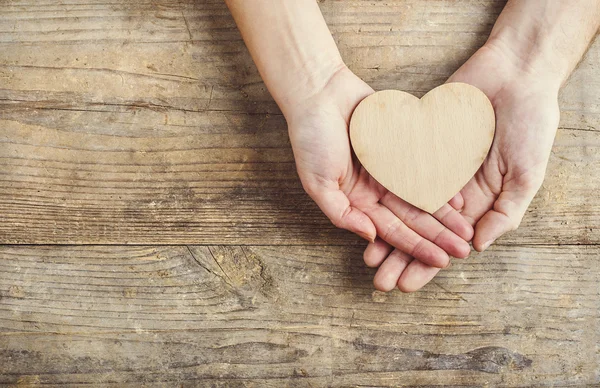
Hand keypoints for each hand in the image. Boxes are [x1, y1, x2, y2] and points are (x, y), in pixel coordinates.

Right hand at [284, 65, 473, 280]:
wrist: (319, 92)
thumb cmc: (310, 138)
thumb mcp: (317, 183)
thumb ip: (341, 213)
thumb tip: (370, 237)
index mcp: (357, 202)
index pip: (391, 231)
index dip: (415, 247)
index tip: (439, 261)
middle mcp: (377, 189)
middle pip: (412, 218)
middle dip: (437, 237)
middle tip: (463, 252)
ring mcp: (391, 168)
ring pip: (423, 197)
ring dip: (445, 216)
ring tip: (467, 231)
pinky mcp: (402, 146)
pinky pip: (426, 167)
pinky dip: (442, 182)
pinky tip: (460, 197)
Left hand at [369, 42, 560, 290]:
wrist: (515, 75)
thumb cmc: (531, 124)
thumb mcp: (526, 173)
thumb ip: (504, 211)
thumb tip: (478, 246)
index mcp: (477, 202)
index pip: (446, 241)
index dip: (427, 264)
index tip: (406, 285)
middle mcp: (450, 189)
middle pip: (419, 229)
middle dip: (399, 255)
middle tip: (379, 279)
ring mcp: (431, 167)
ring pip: (402, 206)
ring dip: (386, 231)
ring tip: (368, 255)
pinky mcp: (417, 144)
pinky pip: (397, 171)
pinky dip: (382, 192)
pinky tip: (364, 210)